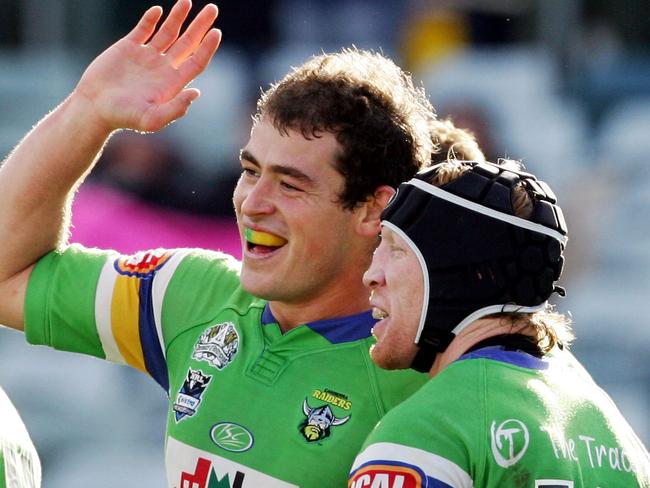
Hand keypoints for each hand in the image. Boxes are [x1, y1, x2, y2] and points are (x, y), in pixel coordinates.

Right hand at [75, 0, 220, 132]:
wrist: (93, 108)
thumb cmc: (122, 117)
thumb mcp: (151, 120)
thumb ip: (175, 109)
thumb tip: (196, 92)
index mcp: (172, 83)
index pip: (196, 61)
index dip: (207, 47)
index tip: (216, 32)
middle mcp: (163, 68)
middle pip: (188, 43)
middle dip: (200, 26)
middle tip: (213, 9)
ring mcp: (146, 57)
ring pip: (168, 32)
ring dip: (178, 17)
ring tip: (187, 1)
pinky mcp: (127, 48)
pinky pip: (143, 29)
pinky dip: (150, 19)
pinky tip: (159, 10)